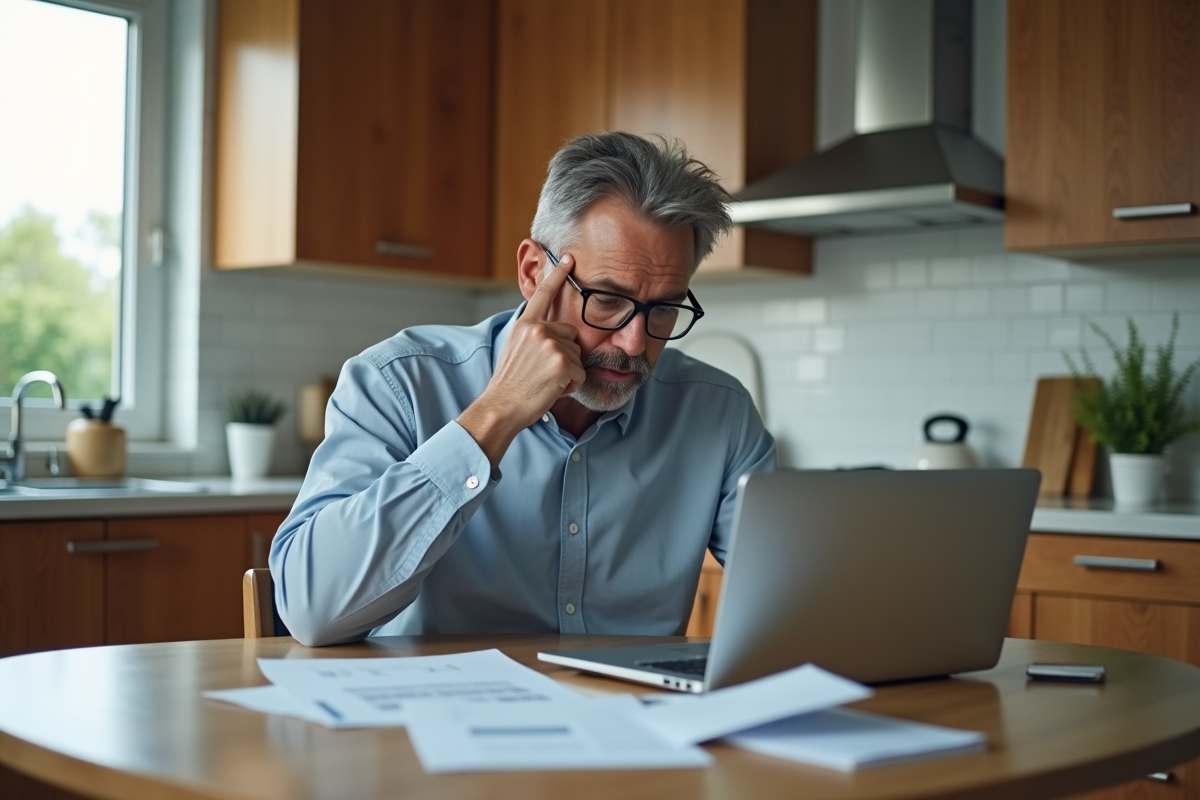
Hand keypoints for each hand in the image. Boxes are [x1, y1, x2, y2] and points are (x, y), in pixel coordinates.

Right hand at [458, 254, 585, 466]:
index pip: (544, 295)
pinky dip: (570, 386)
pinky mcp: (561, 362)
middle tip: (543, 372)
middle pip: (572, 334)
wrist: (502, 406)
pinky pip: (580, 373)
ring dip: (567, 372)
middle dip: (565, 354)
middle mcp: (537, 330)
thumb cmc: (511, 384)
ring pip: (577, 356)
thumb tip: (557, 333)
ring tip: (544, 382)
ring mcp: (550, 345)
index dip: (558, 275)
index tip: (570, 258)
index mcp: (525, 325)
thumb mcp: (516, 350)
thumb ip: (534, 336)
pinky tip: (551, 389)